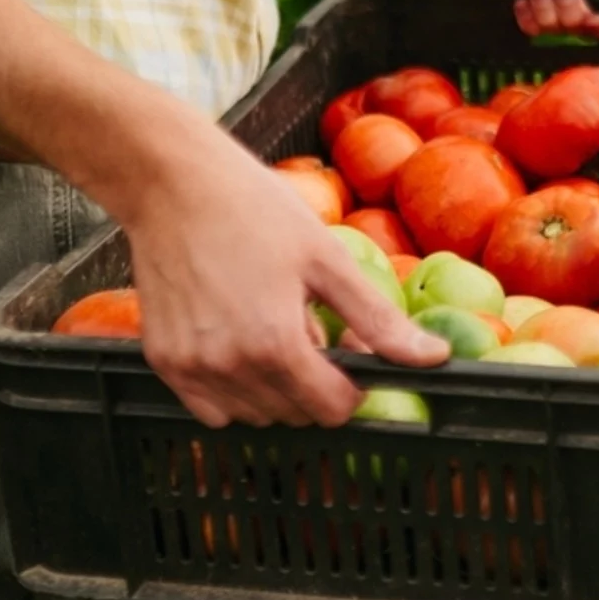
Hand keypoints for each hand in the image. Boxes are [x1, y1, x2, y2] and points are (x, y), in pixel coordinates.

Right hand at [122, 116, 449, 427]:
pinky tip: (237, 344)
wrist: (172, 183)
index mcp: (277, 343)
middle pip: (294, 416)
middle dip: (314, 384)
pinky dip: (231, 392)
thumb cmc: (253, 209)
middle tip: (309, 328)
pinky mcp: (164, 360)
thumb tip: (434, 357)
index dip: (352, 387)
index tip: (349, 353)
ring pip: (253, 416)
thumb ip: (378, 318)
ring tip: (270, 329)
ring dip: (274, 390)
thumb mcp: (327, 258)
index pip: (331, 409)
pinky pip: (209, 408)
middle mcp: (230, 366)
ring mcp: (192, 368)